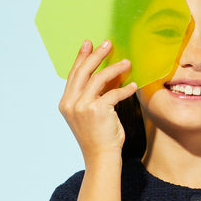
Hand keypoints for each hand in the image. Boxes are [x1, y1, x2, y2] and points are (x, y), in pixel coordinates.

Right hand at [58, 39, 137, 161]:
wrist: (101, 157)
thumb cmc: (98, 137)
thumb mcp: (89, 114)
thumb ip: (91, 95)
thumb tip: (105, 74)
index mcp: (66, 103)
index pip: (74, 75)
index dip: (81, 57)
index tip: (88, 43)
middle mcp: (71, 103)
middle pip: (83, 71)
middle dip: (96, 55)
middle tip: (108, 43)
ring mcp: (82, 106)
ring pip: (99, 78)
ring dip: (114, 68)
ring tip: (127, 63)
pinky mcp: (97, 110)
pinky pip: (114, 93)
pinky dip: (125, 89)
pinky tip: (133, 86)